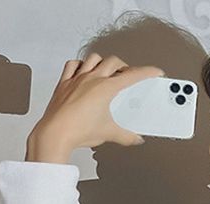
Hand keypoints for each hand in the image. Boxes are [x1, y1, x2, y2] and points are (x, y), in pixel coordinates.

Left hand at [28, 53, 164, 153]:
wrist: (56, 133)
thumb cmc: (78, 130)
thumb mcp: (108, 134)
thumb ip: (126, 136)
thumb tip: (135, 139)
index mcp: (106, 88)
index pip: (132, 76)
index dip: (147, 72)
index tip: (154, 71)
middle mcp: (91, 79)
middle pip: (114, 62)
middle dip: (125, 66)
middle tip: (129, 74)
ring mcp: (76, 79)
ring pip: (93, 58)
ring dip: (103, 61)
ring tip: (107, 69)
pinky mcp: (64, 83)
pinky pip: (72, 65)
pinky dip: (80, 64)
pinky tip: (83, 69)